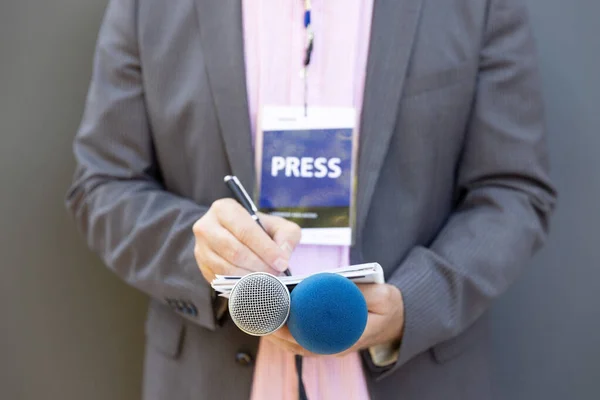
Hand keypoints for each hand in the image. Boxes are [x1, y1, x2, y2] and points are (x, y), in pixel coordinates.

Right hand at [193, 198, 300, 282]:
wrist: (235, 235)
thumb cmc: (258, 229)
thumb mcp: (277, 225)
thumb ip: (286, 236)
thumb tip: (283, 255)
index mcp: (224, 209)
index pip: (245, 231)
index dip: (266, 249)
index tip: (282, 262)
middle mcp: (207, 226)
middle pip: (235, 251)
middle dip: (260, 266)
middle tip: (276, 273)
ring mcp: (201, 248)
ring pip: (226, 269)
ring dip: (251, 278)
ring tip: (267, 279)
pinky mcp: (202, 266)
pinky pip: (221, 280)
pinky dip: (240, 285)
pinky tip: (254, 284)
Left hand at [266, 283, 404, 356]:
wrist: (400, 320)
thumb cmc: (390, 306)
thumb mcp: (383, 295)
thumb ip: (361, 291)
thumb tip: (336, 282)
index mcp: (350, 338)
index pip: (315, 340)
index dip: (294, 331)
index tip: (278, 319)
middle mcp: (337, 347)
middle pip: (302, 345)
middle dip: (279, 333)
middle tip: (261, 317)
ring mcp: (332, 346)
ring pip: (299, 345)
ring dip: (279, 334)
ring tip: (260, 318)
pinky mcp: (328, 340)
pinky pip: (304, 340)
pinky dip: (287, 331)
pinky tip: (274, 318)